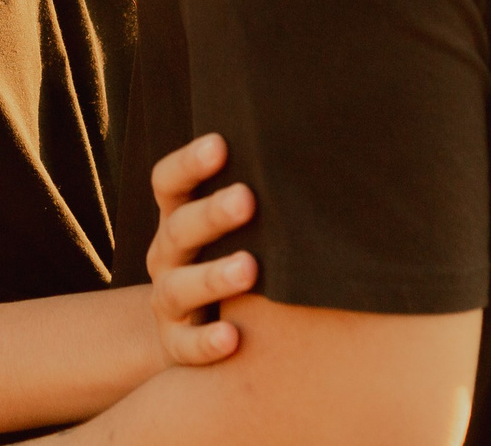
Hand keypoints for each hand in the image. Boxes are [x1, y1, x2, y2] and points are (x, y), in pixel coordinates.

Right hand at [145, 132, 260, 366]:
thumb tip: (322, 152)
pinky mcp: (175, 344)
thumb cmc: (232, 258)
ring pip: (178, 288)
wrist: (193, 328)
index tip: (221, 143)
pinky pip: (185, 346)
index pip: (169, 182)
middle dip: (211, 214)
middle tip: (246, 200)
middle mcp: (167, 255)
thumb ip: (260, 198)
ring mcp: (168, 301)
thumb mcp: (235, 227)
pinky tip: (232, 337)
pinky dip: (206, 342)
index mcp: (178, 217)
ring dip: (212, 276)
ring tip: (249, 269)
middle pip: (178, 229)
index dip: (189, 163)